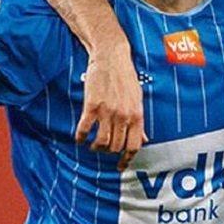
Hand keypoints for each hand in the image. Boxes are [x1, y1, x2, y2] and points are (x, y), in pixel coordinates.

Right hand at [76, 47, 146, 169]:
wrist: (111, 56)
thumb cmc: (125, 77)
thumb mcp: (138, 98)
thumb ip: (139, 120)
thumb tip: (144, 139)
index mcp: (137, 115)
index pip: (133, 146)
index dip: (126, 159)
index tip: (119, 166)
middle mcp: (123, 115)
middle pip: (116, 147)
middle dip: (108, 151)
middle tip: (103, 148)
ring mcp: (107, 111)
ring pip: (101, 142)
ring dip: (95, 147)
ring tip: (92, 144)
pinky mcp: (91, 105)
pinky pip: (85, 129)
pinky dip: (81, 137)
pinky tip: (79, 138)